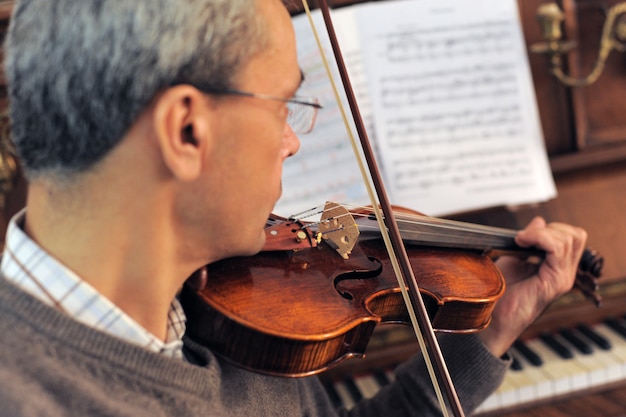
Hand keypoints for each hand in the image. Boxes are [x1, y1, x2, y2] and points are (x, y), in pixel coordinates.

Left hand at [478, 216, 586, 356]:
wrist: (491, 315)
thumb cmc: (500, 292)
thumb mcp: (513, 259)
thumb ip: (528, 241)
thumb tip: (539, 221)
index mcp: (557, 268)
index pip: (572, 238)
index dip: (550, 228)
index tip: (524, 235)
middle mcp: (565, 273)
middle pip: (576, 236)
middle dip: (550, 228)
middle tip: (525, 237)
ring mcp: (563, 278)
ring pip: (570, 239)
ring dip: (541, 232)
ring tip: (521, 239)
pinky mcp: (555, 282)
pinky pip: (557, 249)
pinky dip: (539, 237)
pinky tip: (521, 241)